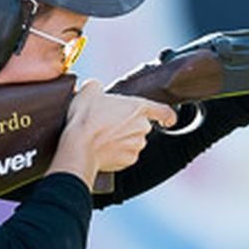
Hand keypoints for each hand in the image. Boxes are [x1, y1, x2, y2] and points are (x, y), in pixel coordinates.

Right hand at [49, 79, 177, 188]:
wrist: (79, 146)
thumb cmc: (86, 118)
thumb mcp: (89, 91)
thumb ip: (98, 87)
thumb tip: (96, 89)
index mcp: (138, 107)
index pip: (164, 111)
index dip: (167, 116)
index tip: (168, 120)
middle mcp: (143, 127)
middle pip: (142, 126)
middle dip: (129, 125)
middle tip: (109, 123)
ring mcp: (137, 145)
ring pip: (134, 141)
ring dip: (123, 139)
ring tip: (103, 136)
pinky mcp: (129, 160)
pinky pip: (126, 155)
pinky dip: (117, 152)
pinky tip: (102, 148)